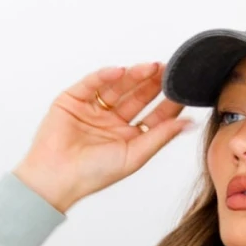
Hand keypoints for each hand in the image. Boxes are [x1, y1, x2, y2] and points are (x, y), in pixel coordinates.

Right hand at [12, 62, 193, 213]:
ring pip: (118, 86)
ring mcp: (93, 108)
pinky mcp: (73, 99)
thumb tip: (189, 124)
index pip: (153, 115)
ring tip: (150, 67)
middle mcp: (112, 120)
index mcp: (128, 137)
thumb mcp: (135, 155)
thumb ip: (161, 137)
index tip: (183, 90)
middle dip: (153, 83)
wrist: (56, 177)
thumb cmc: (93, 174)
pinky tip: (120, 72)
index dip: (168, 103)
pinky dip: (105, 75)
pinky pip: (92, 83)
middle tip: (169, 71)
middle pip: (137, 96)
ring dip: (134, 75)